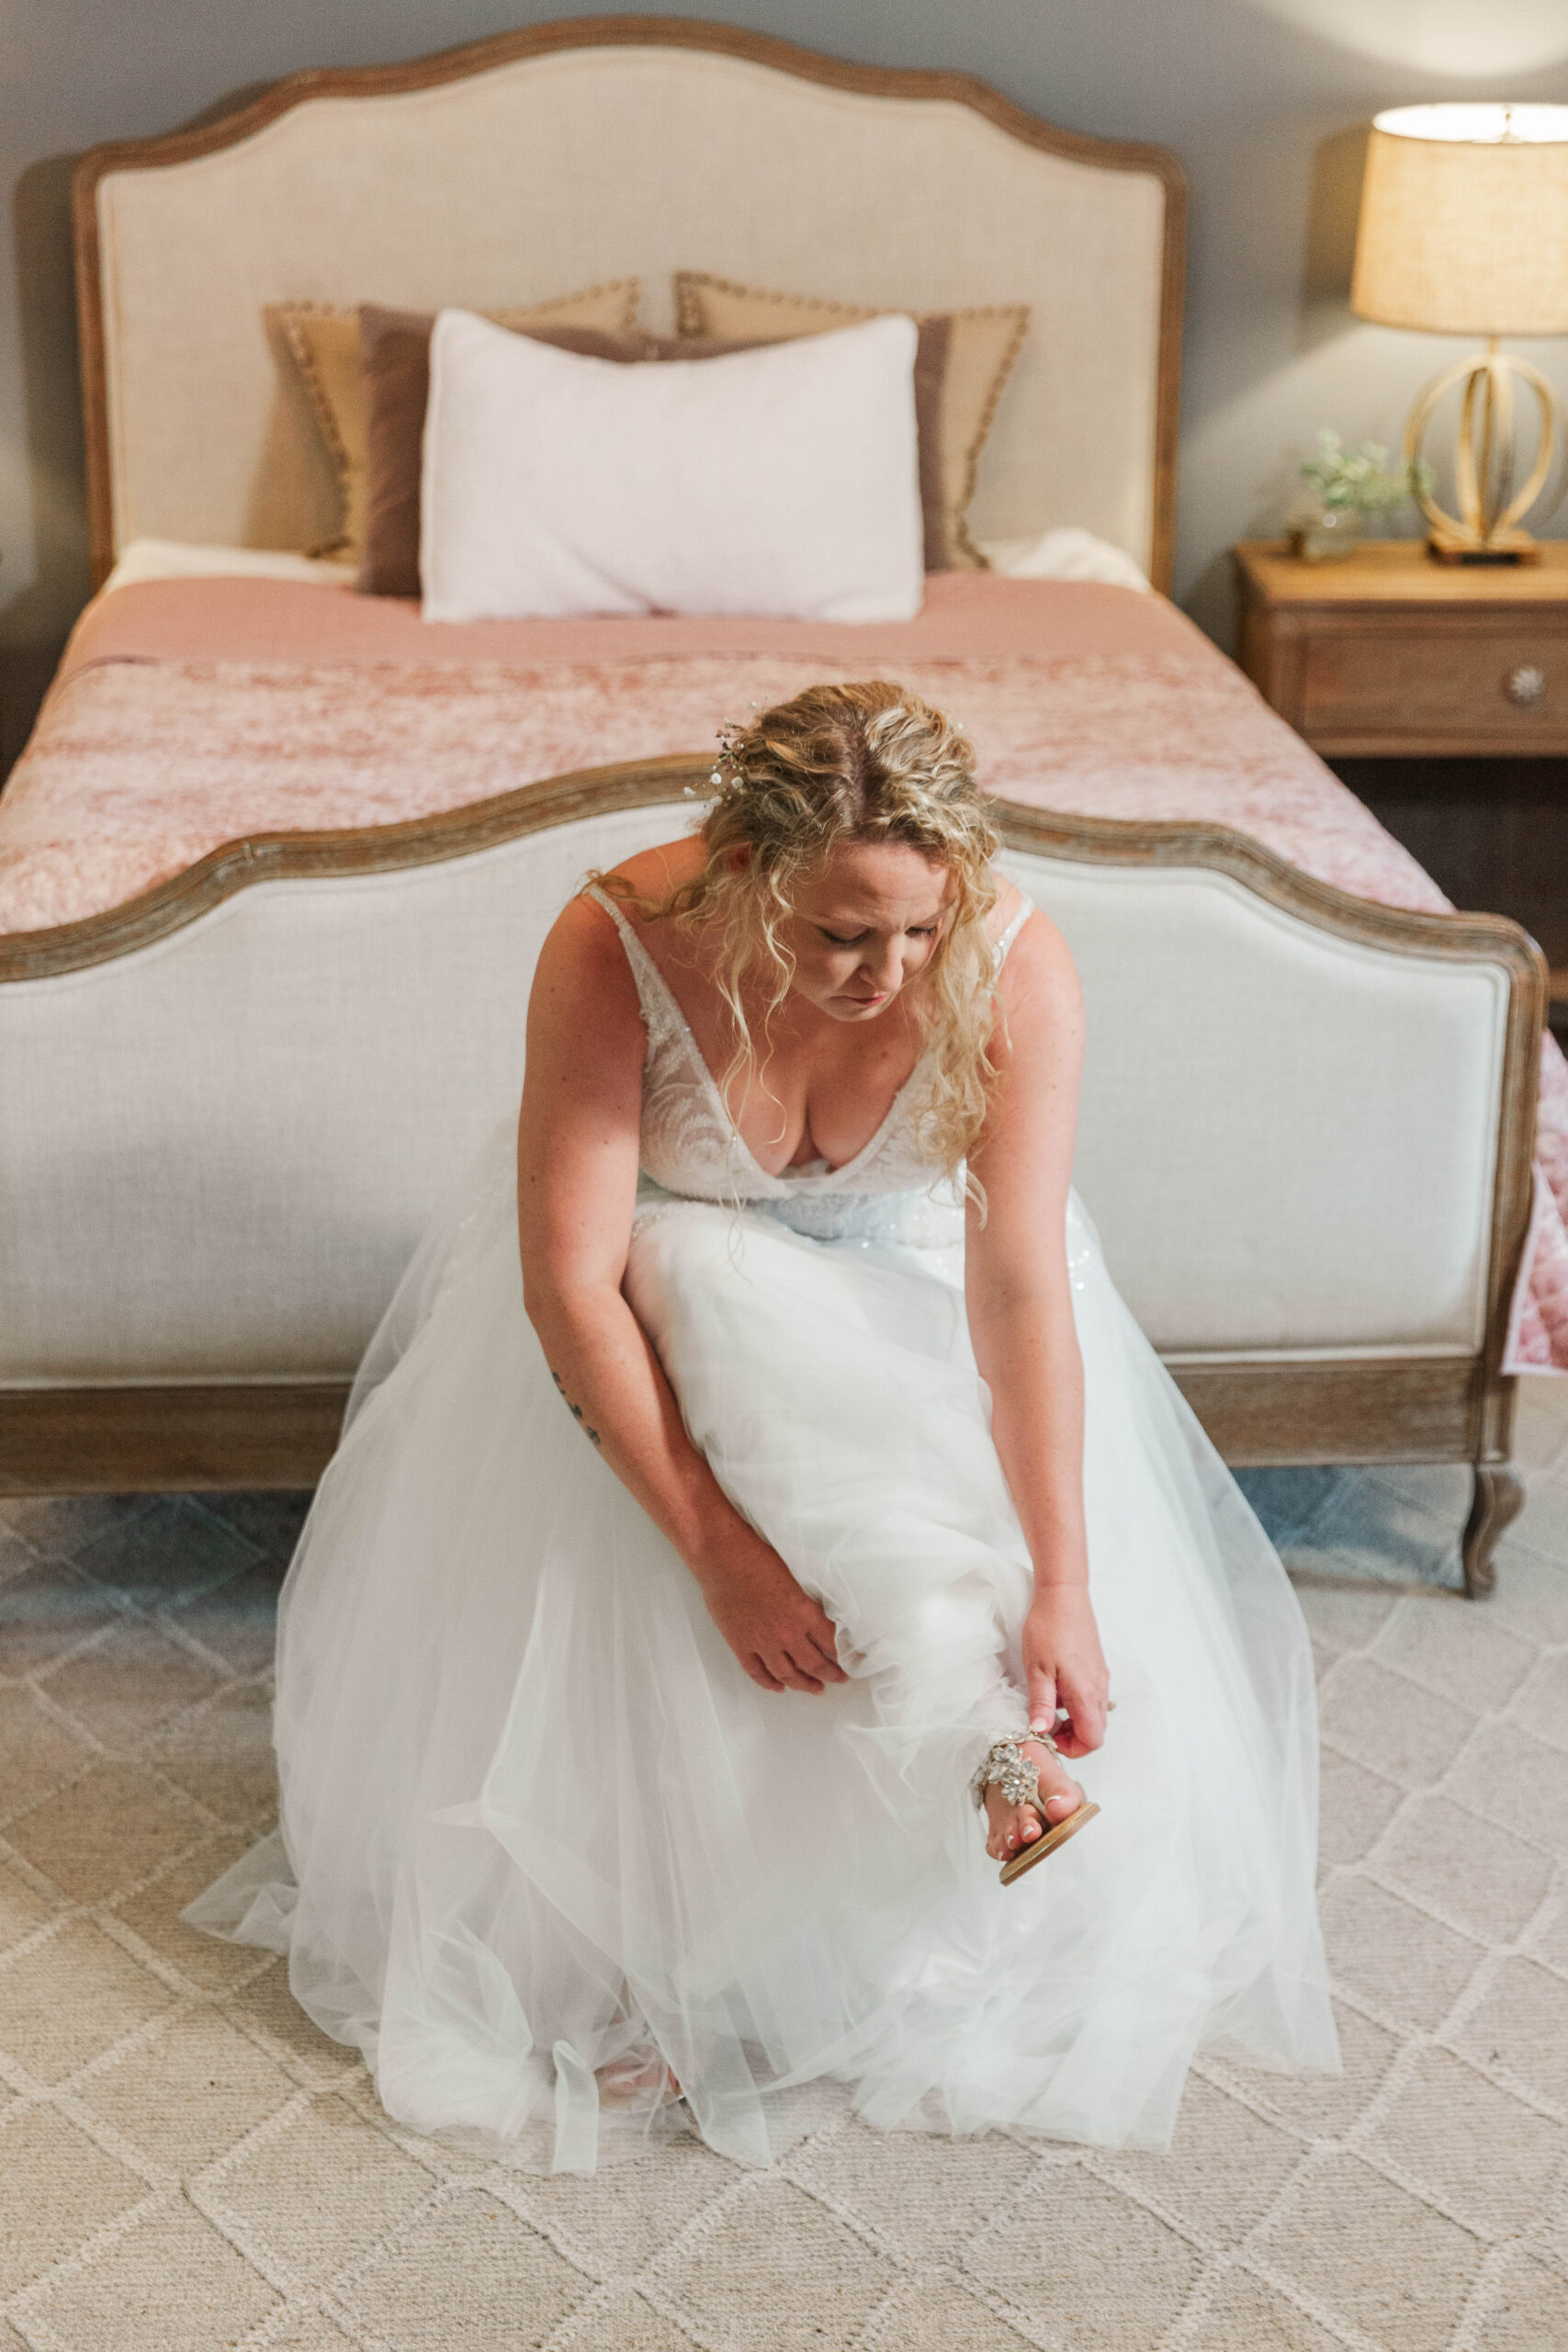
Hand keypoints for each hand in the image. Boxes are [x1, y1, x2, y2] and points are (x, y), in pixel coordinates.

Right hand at [695, 1526, 847, 1695]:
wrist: (723, 1558)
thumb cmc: (760, 1557)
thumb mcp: (796, 1577)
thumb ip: (808, 1603)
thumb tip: (820, 1619)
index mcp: (805, 1613)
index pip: (832, 1643)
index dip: (844, 1656)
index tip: (852, 1663)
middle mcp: (787, 1634)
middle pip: (814, 1664)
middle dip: (830, 1675)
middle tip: (839, 1680)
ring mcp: (762, 1643)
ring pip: (787, 1674)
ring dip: (803, 1684)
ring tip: (815, 1689)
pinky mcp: (740, 1645)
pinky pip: (757, 1672)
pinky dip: (769, 1683)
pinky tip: (778, 1688)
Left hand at [1022, 1585, 1107, 1758]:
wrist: (1064, 1594)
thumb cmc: (1048, 1628)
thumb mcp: (1037, 1669)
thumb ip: (1041, 1704)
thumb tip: (1040, 1731)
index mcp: (1086, 1693)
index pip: (1093, 1740)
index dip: (1073, 1748)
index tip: (1049, 1738)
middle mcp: (1099, 1688)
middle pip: (1096, 1730)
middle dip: (1072, 1736)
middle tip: (1045, 1724)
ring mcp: (1101, 1677)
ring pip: (1095, 1713)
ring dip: (1073, 1719)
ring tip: (1046, 1704)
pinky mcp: (1097, 1666)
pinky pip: (1092, 1696)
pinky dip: (1077, 1703)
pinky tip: (1055, 1685)